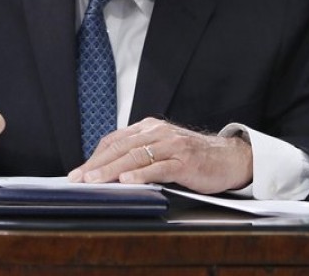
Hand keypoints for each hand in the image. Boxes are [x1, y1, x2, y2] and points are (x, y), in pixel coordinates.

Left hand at [67, 117, 253, 193]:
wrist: (229, 157)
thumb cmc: (193, 157)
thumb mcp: (163, 149)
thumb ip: (141, 154)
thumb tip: (108, 172)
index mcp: (150, 128)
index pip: (115, 140)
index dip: (95, 156)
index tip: (79, 173)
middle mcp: (159, 132)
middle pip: (122, 148)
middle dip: (97, 164)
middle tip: (79, 178)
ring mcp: (172, 146)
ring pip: (136, 156)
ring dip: (112, 170)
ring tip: (95, 180)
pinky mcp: (185, 161)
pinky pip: (159, 167)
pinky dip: (142, 174)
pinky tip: (128, 181)